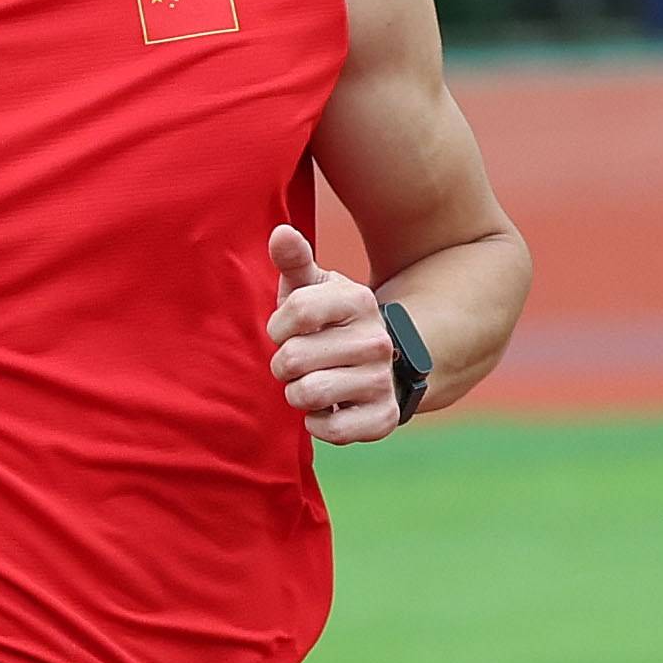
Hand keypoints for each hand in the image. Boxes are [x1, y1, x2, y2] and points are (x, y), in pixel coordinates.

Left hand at [264, 222, 400, 442]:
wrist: (375, 364)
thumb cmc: (327, 323)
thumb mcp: (312, 288)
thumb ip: (294, 261)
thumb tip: (280, 233)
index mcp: (358, 301)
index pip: (295, 311)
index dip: (278, 326)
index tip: (286, 330)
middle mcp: (377, 340)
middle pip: (295, 358)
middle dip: (283, 364)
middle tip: (298, 363)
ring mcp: (382, 380)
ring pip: (308, 394)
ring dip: (296, 394)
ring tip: (310, 383)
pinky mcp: (384, 417)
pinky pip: (331, 430)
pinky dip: (316, 424)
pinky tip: (326, 410)